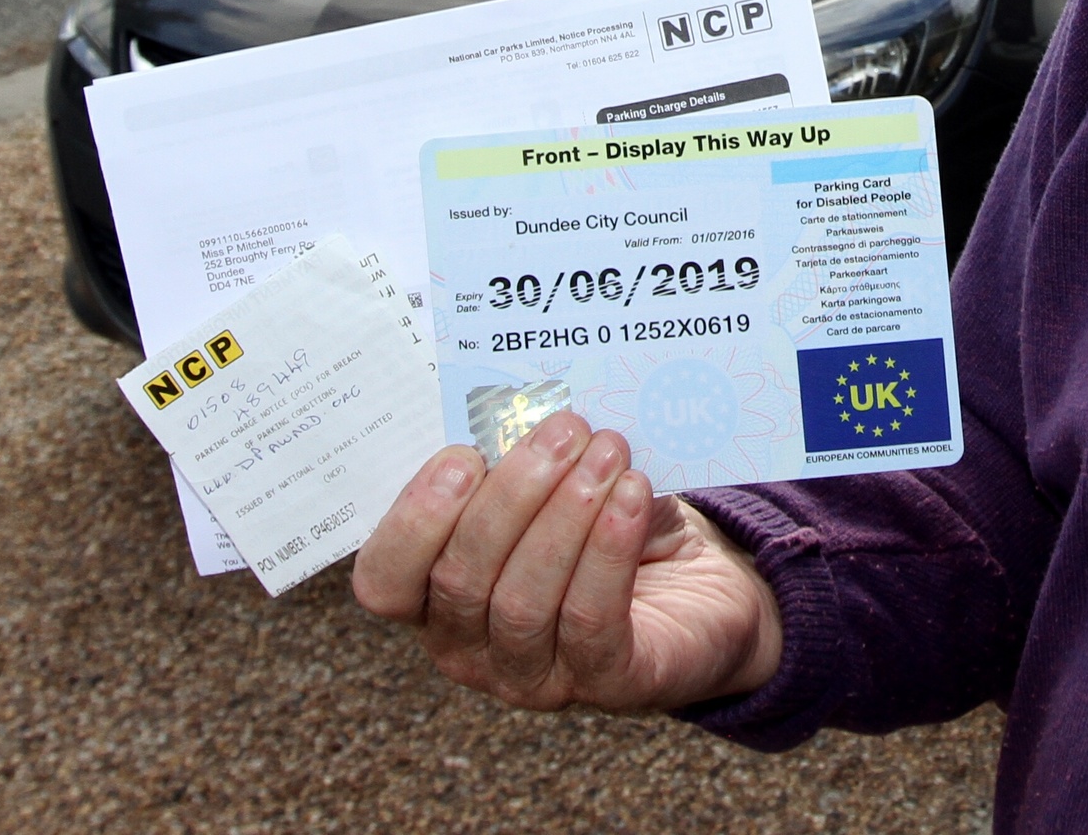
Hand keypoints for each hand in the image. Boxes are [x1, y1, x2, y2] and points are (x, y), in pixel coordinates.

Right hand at [351, 413, 781, 712]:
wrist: (701, 582)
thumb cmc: (606, 522)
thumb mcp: (556, 485)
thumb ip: (523, 457)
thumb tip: (522, 404)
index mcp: (434, 596)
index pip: (386, 579)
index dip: (415, 519)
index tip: (466, 454)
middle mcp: (469, 647)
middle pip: (460, 579)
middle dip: (513, 494)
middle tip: (566, 430)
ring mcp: (532, 677)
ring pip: (522, 600)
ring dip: (566, 515)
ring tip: (607, 453)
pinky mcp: (604, 684)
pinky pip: (590, 620)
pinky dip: (608, 550)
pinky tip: (632, 495)